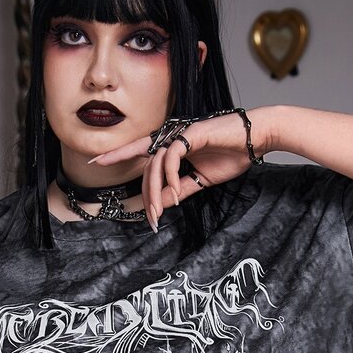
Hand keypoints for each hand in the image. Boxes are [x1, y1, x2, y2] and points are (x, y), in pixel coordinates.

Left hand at [89, 106, 272, 230]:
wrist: (257, 139)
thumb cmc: (231, 155)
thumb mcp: (201, 180)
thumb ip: (179, 190)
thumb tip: (160, 204)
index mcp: (173, 145)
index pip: (140, 151)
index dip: (117, 154)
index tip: (95, 161)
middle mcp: (173, 137)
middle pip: (147, 167)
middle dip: (145, 196)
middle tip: (149, 220)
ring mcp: (181, 133)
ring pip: (156, 164)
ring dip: (155, 192)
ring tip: (158, 213)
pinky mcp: (192, 133)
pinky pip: (172, 156)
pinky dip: (170, 176)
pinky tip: (176, 192)